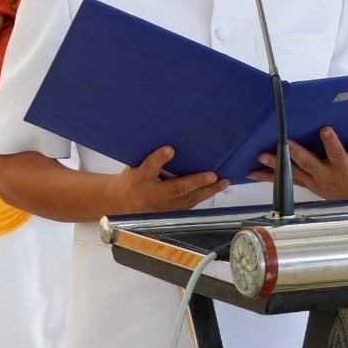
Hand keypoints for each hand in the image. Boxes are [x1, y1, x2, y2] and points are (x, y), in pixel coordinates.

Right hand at [111, 145, 229, 214]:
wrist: (124, 203)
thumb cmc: (134, 178)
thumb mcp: (135, 165)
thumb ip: (149, 156)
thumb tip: (168, 137)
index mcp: (140, 178)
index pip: (149, 168)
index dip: (159, 159)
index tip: (169, 149)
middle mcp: (154, 194)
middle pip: (175, 188)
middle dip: (194, 182)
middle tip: (211, 175)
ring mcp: (165, 205)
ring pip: (188, 199)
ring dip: (207, 191)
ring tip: (223, 181)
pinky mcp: (173, 210)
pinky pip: (191, 203)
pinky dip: (206, 195)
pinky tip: (219, 187)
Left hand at [251, 126, 347, 200]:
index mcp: (344, 167)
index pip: (338, 154)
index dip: (331, 143)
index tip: (325, 129)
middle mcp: (326, 175)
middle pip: (310, 164)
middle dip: (297, 154)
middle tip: (284, 142)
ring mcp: (313, 181)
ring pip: (293, 173)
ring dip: (276, 166)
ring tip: (261, 156)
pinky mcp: (304, 184)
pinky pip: (283, 181)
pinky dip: (267, 178)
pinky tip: (251, 172)